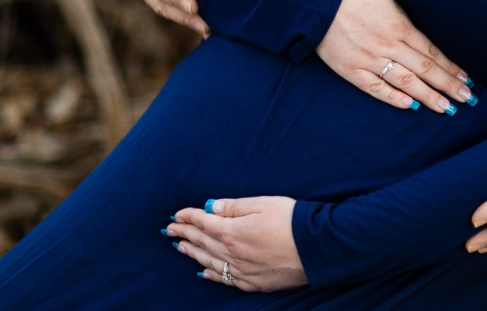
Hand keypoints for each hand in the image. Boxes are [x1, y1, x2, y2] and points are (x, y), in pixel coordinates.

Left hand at [167, 196, 305, 291]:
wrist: (316, 249)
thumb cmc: (292, 221)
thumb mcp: (264, 204)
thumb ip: (235, 206)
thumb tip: (212, 207)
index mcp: (232, 230)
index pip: (203, 222)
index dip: (189, 216)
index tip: (177, 213)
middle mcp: (232, 253)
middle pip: (202, 242)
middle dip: (184, 234)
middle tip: (170, 229)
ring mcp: (241, 270)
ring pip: (209, 261)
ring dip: (192, 253)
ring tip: (179, 247)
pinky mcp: (252, 282)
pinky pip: (224, 279)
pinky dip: (210, 274)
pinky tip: (203, 272)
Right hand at [320, 0, 474, 112]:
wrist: (320, 0)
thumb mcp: (390, 1)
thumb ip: (407, 23)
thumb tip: (425, 42)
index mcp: (400, 27)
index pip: (432, 53)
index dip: (451, 68)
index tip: (467, 80)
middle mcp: (388, 45)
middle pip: (425, 69)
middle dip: (447, 85)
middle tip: (466, 99)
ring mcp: (369, 59)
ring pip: (405, 81)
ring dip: (427, 96)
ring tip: (446, 108)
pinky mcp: (351, 69)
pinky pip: (375, 87)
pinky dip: (393, 97)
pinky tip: (410, 106)